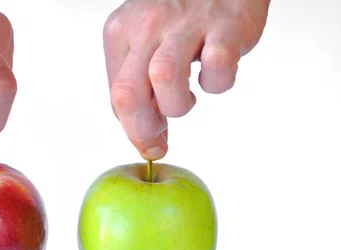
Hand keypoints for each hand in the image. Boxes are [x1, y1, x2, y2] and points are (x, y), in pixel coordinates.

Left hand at [103, 0, 269, 159]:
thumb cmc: (182, 16)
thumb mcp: (146, 43)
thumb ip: (141, 90)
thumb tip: (148, 143)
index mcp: (120, 32)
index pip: (115, 95)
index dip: (133, 127)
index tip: (151, 138)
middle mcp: (146, 25)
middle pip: (126, 93)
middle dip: (143, 128)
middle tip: (161, 134)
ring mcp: (185, 23)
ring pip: (163, 78)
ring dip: (177, 105)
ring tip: (188, 98)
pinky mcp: (226, 26)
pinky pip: (217, 68)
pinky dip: (218, 83)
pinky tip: (214, 72)